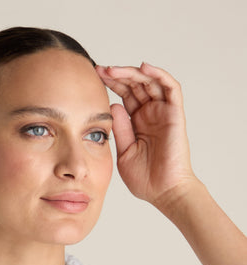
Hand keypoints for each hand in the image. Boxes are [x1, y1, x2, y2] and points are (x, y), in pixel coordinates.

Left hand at [96, 62, 197, 210]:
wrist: (163, 192)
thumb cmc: (145, 179)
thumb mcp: (124, 152)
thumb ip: (119, 129)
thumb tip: (112, 105)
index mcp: (137, 123)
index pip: (124, 95)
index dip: (111, 84)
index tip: (93, 78)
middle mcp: (151, 114)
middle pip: (135, 85)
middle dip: (117, 75)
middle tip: (99, 69)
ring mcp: (163, 113)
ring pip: (150, 82)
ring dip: (132, 72)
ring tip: (112, 70)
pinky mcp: (175, 114)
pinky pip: (171, 88)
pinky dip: (159, 74)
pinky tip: (143, 67)